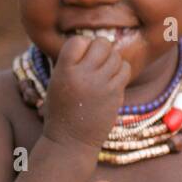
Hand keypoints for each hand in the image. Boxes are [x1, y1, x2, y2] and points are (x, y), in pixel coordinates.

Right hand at [42, 35, 129, 149]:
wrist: (71, 141)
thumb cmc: (61, 110)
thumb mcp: (56, 82)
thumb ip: (70, 62)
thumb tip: (91, 42)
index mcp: (64, 70)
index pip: (78, 40)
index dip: (82, 45)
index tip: (80, 57)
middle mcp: (83, 75)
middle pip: (101, 43)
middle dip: (100, 49)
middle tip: (96, 62)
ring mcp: (101, 84)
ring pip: (115, 56)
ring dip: (111, 60)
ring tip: (103, 72)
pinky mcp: (115, 94)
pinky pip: (125, 69)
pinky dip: (120, 71)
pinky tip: (112, 80)